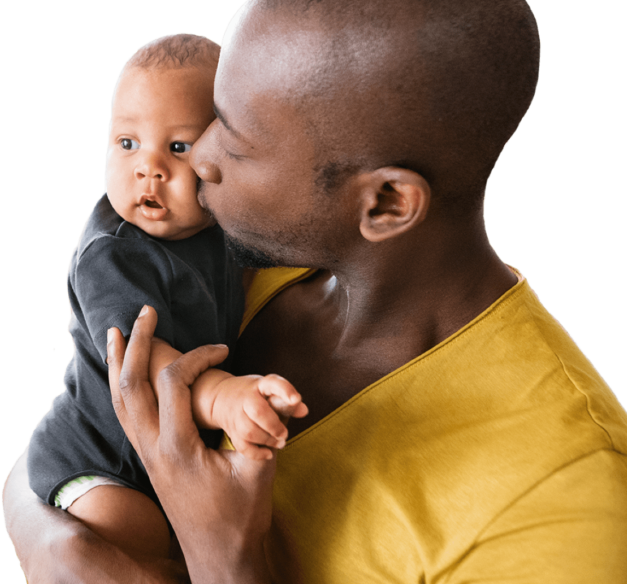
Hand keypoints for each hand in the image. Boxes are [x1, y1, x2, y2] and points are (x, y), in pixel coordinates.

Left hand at [108, 306, 273, 583]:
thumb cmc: (240, 516)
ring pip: (119, 401)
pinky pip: (125, 417)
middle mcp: (153, 448)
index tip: (222, 349)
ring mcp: (146, 455)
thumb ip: (259, 430)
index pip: (173, 382)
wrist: (218, 558)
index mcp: (178, 446)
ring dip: (117, 363)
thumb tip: (269, 399)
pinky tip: (122, 377)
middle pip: (130, 385)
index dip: (198, 356)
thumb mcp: (257, 470)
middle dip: (135, 343)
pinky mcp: (149, 460)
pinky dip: (120, 388)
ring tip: (114, 333)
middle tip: (144, 311)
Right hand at [211, 373, 308, 459]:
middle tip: (285, 434)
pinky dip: (256, 453)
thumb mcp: (270, 390)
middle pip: (258, 411)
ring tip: (280, 442)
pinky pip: (242, 445)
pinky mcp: (232, 430)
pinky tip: (268, 453)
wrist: (220, 396)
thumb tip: (304, 411)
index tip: (296, 399)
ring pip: (249, 431)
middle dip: (274, 426)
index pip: (272, 383)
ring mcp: (236, 415)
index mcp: (259, 385)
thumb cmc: (254, 393)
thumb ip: (287, 401)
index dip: (285, 391)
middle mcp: (246, 398)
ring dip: (268, 440)